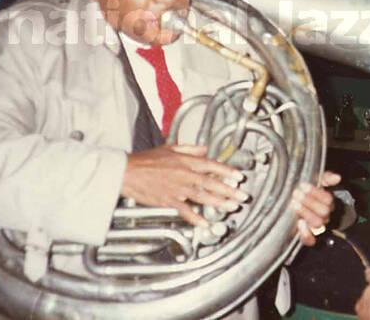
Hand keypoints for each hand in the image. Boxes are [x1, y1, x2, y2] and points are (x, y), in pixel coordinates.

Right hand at [121, 144, 247, 227]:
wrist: (127, 172)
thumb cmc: (146, 160)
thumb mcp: (170, 147)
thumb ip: (190, 148)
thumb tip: (205, 149)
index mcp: (185, 160)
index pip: (211, 165)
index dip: (227, 171)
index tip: (239, 177)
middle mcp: (183, 174)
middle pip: (210, 183)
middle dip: (228, 190)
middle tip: (242, 196)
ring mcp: (176, 188)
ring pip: (202, 196)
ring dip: (218, 203)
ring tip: (231, 207)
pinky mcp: (168, 200)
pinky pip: (184, 210)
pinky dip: (195, 218)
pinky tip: (205, 223)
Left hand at [293, 170, 339, 245]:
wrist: (296, 204)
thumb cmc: (307, 192)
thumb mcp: (317, 182)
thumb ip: (326, 178)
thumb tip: (337, 177)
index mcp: (327, 202)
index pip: (328, 199)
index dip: (316, 193)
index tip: (303, 185)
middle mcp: (324, 215)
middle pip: (324, 212)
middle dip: (309, 202)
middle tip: (296, 193)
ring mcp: (317, 226)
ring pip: (318, 223)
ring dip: (306, 213)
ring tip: (294, 203)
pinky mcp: (308, 236)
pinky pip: (311, 240)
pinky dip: (306, 234)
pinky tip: (299, 223)